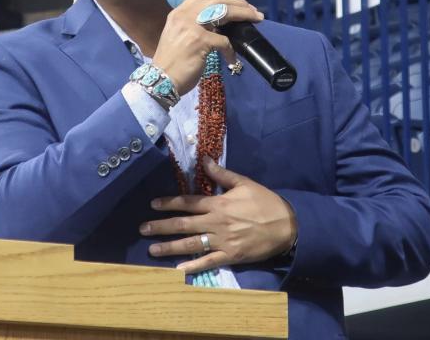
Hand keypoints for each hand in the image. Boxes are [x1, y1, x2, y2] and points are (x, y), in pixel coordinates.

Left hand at [140, 157, 297, 273]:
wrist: (287, 225)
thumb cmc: (265, 202)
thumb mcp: (244, 183)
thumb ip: (222, 173)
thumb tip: (204, 159)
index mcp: (218, 203)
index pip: (188, 202)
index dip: (169, 203)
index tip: (153, 205)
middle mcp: (216, 222)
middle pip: (183, 224)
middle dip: (161, 226)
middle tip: (143, 229)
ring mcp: (222, 241)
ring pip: (191, 243)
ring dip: (170, 247)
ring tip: (152, 250)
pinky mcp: (230, 256)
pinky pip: (208, 262)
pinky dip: (192, 266)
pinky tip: (177, 270)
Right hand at [152, 0, 262, 94]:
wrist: (160, 80)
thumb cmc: (170, 62)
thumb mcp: (177, 36)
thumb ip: (192, 25)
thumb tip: (216, 23)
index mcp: (178, 13)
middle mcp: (184, 16)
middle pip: (217, 0)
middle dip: (239, 2)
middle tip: (253, 9)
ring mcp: (192, 27)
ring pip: (225, 12)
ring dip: (244, 14)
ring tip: (256, 18)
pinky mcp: (200, 42)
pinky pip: (224, 41)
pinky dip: (231, 50)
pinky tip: (232, 59)